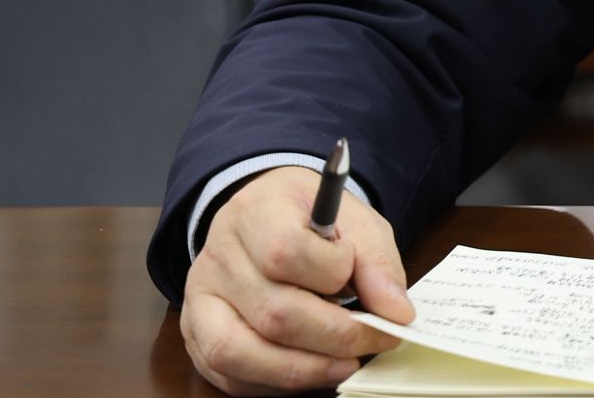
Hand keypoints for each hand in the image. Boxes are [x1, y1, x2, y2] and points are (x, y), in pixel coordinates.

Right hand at [180, 166, 415, 394]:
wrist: (264, 216)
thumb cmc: (311, 218)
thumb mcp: (352, 219)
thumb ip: (376, 262)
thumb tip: (398, 313)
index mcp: (255, 213)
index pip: (285, 251)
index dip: (330, 272)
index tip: (357, 274)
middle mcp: (216, 259)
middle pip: (272, 312)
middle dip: (335, 336)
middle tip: (376, 338)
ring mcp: (199, 302)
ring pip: (241, 352)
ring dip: (305, 370)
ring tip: (347, 365)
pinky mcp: (196, 338)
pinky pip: (230, 376)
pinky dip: (277, 383)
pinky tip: (313, 372)